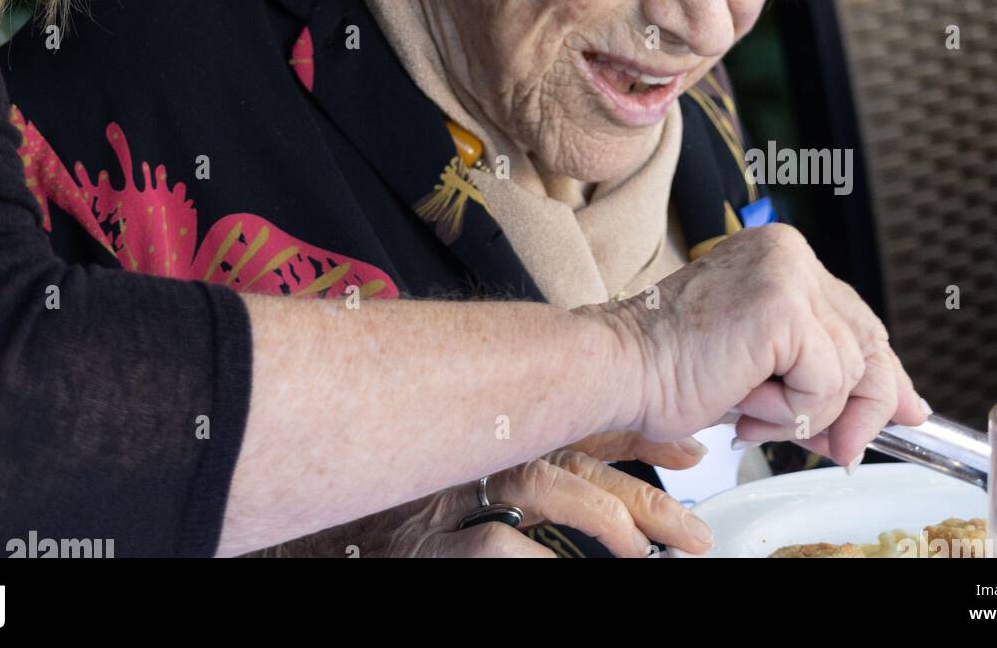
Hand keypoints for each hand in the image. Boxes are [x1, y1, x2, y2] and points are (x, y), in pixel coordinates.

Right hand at [352, 434, 713, 557]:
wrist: (299, 511)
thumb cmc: (377, 504)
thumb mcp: (449, 477)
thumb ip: (514, 467)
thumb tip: (583, 486)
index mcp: (489, 438)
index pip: (578, 428)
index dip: (638, 435)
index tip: (693, 451)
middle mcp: (473, 455)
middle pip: (577, 463)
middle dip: (644, 494)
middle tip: (697, 536)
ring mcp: (448, 495)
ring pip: (544, 486)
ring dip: (603, 517)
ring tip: (645, 552)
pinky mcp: (421, 541)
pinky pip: (490, 542)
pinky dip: (532, 557)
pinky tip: (560, 568)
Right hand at [598, 223, 928, 467]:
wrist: (623, 368)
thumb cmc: (673, 368)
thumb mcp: (765, 367)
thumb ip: (825, 373)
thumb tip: (900, 404)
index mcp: (780, 254)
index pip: (858, 318)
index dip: (884, 375)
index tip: (902, 409)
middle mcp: (788, 252)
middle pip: (869, 343)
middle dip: (861, 408)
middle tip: (837, 448)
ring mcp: (787, 274)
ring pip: (850, 371)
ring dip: (806, 413)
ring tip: (751, 407)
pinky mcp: (782, 307)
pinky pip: (827, 383)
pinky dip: (793, 412)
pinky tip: (747, 402)